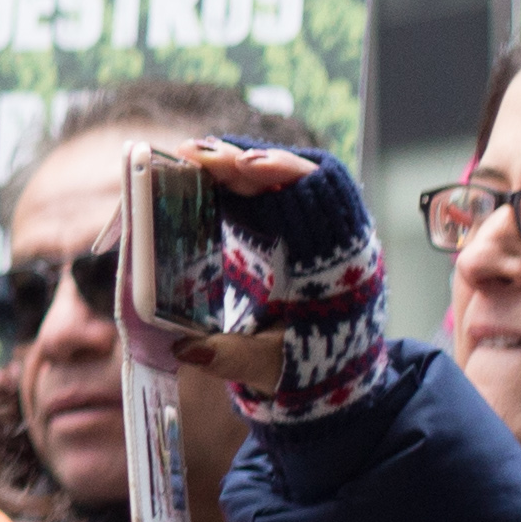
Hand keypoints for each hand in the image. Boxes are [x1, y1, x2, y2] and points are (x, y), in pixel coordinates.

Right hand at [170, 140, 390, 425]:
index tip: (248, 164)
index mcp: (335, 259)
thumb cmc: (308, 361)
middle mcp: (320, 232)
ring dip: (227, 163)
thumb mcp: (270, 364)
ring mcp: (293, 225)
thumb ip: (233, 357)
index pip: (316, 194)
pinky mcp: (270, 227)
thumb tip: (185, 350)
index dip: (283, 172)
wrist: (328, 366)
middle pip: (285, 175)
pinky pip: (249, 189)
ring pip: (265, 177)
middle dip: (241, 161)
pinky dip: (223, 176)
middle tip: (196, 155)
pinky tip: (193, 169)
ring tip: (187, 156)